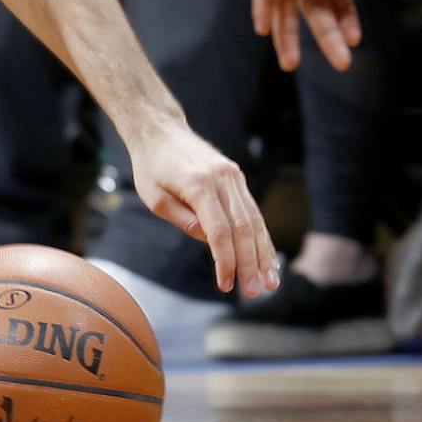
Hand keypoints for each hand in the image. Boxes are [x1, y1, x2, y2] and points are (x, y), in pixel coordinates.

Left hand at [125, 117, 280, 297]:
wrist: (160, 130)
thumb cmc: (151, 166)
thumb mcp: (154, 197)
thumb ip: (183, 220)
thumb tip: (211, 243)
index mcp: (199, 184)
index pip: (219, 231)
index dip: (225, 260)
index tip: (226, 284)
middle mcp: (222, 179)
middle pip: (243, 229)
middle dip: (250, 264)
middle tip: (254, 292)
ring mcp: (233, 177)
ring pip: (255, 220)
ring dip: (264, 253)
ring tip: (270, 282)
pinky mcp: (237, 178)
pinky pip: (253, 210)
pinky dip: (262, 236)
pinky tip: (268, 257)